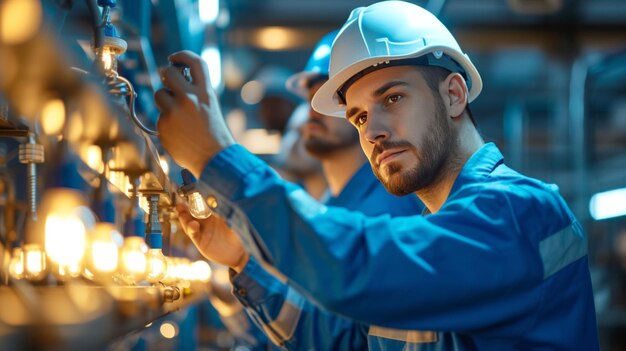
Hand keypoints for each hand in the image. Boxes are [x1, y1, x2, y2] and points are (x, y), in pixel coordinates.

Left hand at [155, 50, 234, 177]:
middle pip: (168, 73)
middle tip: (169, 84)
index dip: (182, 55)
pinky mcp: (164, 125)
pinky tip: (178, 131)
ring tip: (177, 114)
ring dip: (165, 101)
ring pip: (159, 94)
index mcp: (206, 93)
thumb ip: (196, 91)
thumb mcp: (211, 105)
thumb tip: (174, 78)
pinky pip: (159, 115)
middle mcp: (190, 99)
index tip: (174, 58)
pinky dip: (166, 121)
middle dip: (166, 77)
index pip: (195, 62)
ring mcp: (175, 112)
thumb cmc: (214, 133)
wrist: (214, 158)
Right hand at [176, 203, 248, 271]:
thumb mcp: (234, 221)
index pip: (202, 204)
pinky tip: (193, 225)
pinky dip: (191, 229)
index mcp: (214, 213)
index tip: (192, 192)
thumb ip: (227, 213)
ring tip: (182, 211)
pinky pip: (193, 234)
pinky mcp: (200, 241)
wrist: (239, 252)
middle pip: (192, 212)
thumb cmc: (239, 234)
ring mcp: (202, 231)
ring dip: (185, 216)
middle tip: (182, 201)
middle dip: (185, 206)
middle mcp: (206, 221)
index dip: (195, 199)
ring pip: (189, 222)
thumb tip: (224, 201)